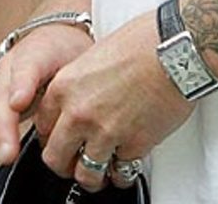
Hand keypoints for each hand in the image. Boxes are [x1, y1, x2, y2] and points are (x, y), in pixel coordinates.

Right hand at [0, 22, 93, 175]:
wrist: (54, 43)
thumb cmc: (60, 55)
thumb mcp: (67, 58)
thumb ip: (50, 77)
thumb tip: (19, 100)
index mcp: (32, 55)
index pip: (27, 66)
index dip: (22, 83)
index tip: (20, 103)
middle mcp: (6, 72)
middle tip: (6, 152)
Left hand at [34, 10, 194, 192]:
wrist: (175, 47)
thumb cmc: (141, 42)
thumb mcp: (94, 56)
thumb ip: (79, 84)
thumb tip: (77, 103)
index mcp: (65, 86)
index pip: (42, 127)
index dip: (52, 138)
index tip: (61, 141)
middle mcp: (79, 112)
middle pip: (55, 158)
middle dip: (66, 164)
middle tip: (76, 162)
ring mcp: (105, 132)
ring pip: (85, 175)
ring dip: (94, 176)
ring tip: (103, 171)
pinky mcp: (133, 145)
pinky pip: (121, 173)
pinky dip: (123, 173)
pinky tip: (127, 164)